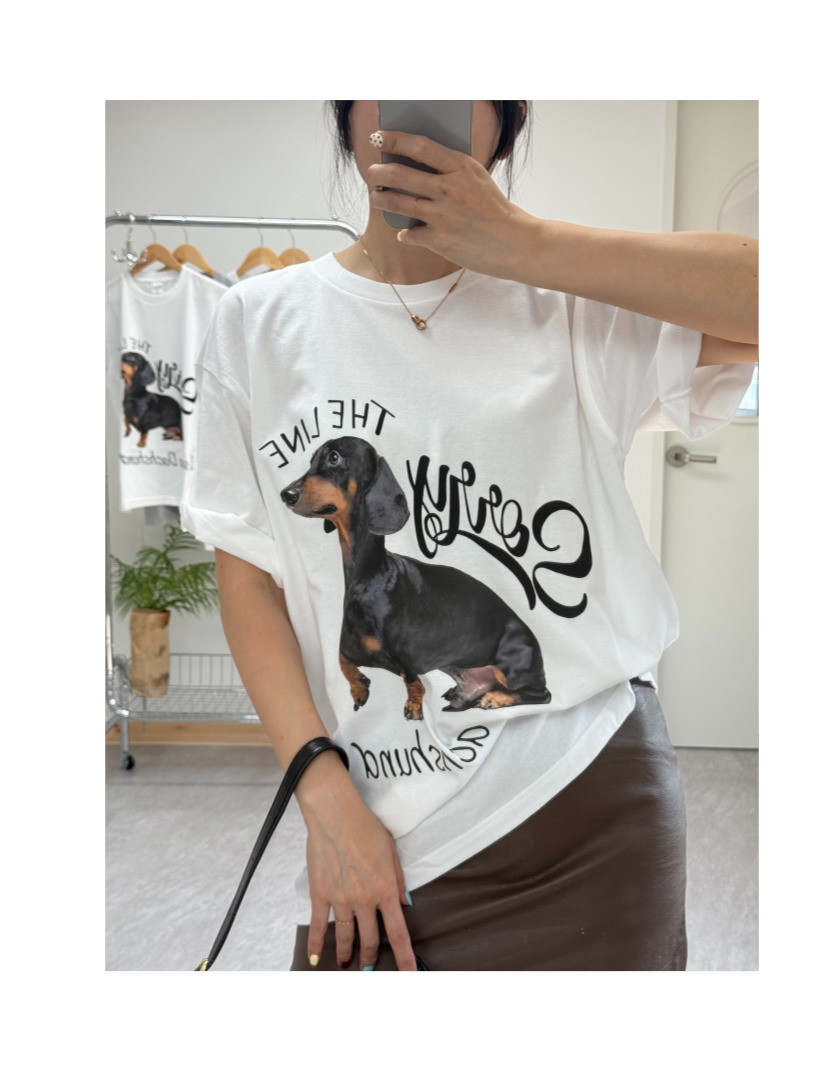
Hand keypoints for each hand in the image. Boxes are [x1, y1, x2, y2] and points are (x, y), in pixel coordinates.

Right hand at [303, 780, 415, 970]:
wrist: (336, 814)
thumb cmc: (366, 827)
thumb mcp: (392, 851)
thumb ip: (399, 880)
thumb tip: (404, 904)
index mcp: (385, 889)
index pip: (398, 932)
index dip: (404, 957)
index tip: (408, 974)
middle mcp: (364, 899)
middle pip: (370, 939)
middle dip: (371, 957)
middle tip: (370, 967)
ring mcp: (340, 899)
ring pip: (345, 936)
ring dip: (346, 953)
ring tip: (346, 963)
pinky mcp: (320, 893)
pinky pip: (317, 925)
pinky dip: (315, 944)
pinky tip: (315, 959)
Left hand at [367, 129, 538, 279]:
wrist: (515, 243)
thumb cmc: (495, 210)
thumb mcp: (477, 178)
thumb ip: (451, 169)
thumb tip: (417, 162)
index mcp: (461, 167)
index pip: (419, 146)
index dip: (394, 139)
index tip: (379, 137)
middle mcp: (449, 189)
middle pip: (399, 174)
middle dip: (378, 172)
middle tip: (373, 174)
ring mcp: (443, 215)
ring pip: (397, 203)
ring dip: (380, 199)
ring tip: (376, 197)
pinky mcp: (440, 240)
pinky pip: (410, 234)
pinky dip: (405, 234)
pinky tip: (405, 233)